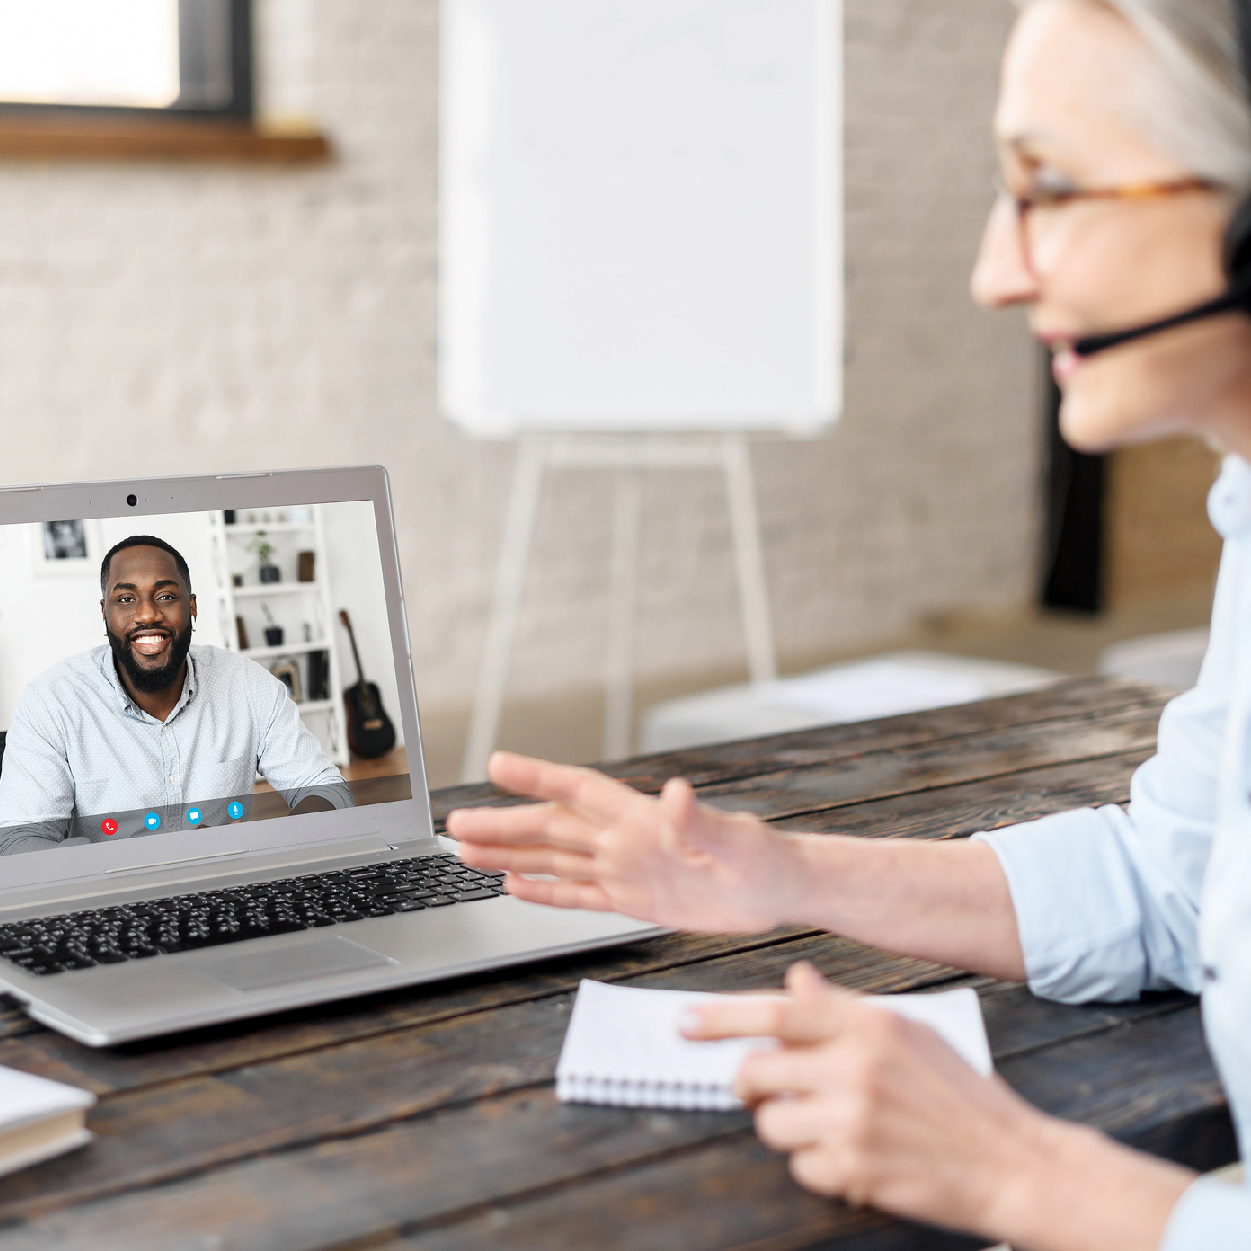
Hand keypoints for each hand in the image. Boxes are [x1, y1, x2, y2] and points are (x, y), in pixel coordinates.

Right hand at [447, 751, 806, 931]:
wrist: (779, 891)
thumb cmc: (763, 858)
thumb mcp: (734, 839)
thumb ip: (698, 819)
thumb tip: (674, 792)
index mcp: (641, 820)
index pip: (578, 791)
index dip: (537, 777)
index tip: (497, 764)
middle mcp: (625, 841)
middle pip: (551, 829)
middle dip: (503, 824)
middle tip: (456, 824)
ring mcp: (627, 870)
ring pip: (556, 861)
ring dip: (512, 855)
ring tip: (468, 853)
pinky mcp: (636, 901)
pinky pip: (580, 896)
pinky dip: (546, 893)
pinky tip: (516, 887)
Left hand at [684, 963, 1048, 1236]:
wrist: (1012, 1161)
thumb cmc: (958, 1093)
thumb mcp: (907, 1032)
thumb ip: (843, 1010)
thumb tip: (795, 980)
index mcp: (869, 1024)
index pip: (776, 1013)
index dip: (722, 1017)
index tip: (685, 1024)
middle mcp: (857, 1066)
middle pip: (758, 1071)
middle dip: (753, 1085)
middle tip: (771, 1090)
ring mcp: (855, 1120)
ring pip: (771, 1123)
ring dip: (789, 1129)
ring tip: (832, 1127)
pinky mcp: (856, 1170)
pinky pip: (800, 1167)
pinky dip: (819, 1167)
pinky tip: (856, 1158)